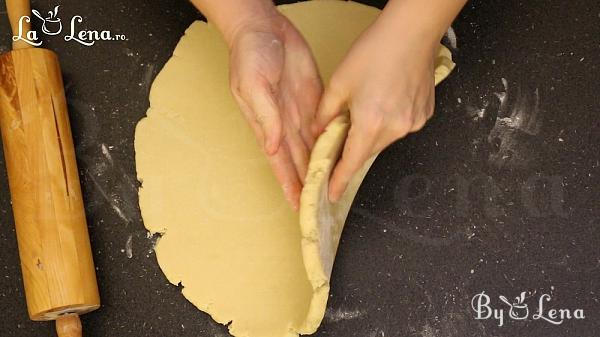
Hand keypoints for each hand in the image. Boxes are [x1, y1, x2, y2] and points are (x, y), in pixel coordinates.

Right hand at [227, 11, 321, 209]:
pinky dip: (334, 142)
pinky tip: (342, 155)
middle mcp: (285, 124)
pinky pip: (328, 125)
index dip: (289, 184)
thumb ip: (265, 115)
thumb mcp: (253, 84)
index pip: (280, 163)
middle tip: (322, 206)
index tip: (298, 206)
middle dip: (310, 184)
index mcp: (267, 125)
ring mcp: (302, 112)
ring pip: (315, 148)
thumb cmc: (250, 54)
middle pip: (300, 161)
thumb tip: (272, 146)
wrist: (265, 26)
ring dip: (323, 168)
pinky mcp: (316, 99)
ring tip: (334, 188)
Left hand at [313, 18, 438, 201]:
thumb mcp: (340, 82)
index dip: (339, 180)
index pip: (351, 162)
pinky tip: (384, 101)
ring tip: (365, 109)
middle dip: (353, 149)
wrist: (412, 32)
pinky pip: (400, 127)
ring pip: (384, 139)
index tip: (331, 194)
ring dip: (371, 133)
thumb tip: (318, 131)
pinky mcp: (423, 114)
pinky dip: (388, 122)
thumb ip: (325, 112)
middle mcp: (395, 129)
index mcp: (370, 124)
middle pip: (367, 151)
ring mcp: (412, 123)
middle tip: (340, 140)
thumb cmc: (376, 51)